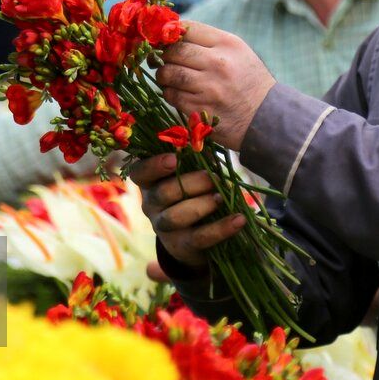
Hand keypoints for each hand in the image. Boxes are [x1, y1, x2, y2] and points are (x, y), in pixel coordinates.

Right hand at [131, 153, 244, 270]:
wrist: (194, 235)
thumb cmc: (191, 191)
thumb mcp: (188, 172)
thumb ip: (192, 155)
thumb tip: (205, 133)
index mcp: (149, 183)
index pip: (140, 172)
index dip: (154, 166)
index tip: (174, 159)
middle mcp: (151, 205)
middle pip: (162, 194)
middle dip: (189, 184)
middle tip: (212, 177)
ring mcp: (164, 228)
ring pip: (176, 217)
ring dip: (201, 205)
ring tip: (220, 197)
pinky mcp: (182, 246)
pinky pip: (200, 238)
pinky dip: (221, 228)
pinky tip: (239, 219)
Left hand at [156, 22, 275, 149]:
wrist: (268, 116)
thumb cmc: (248, 80)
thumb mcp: (238, 52)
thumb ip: (209, 43)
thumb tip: (172, 35)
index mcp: (227, 44)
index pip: (188, 28)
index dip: (171, 34)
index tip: (167, 41)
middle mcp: (218, 63)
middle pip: (174, 51)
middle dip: (164, 56)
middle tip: (165, 61)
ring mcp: (209, 87)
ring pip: (169, 73)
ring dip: (164, 76)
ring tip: (169, 77)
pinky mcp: (201, 109)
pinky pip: (172, 96)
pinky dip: (170, 93)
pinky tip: (178, 93)